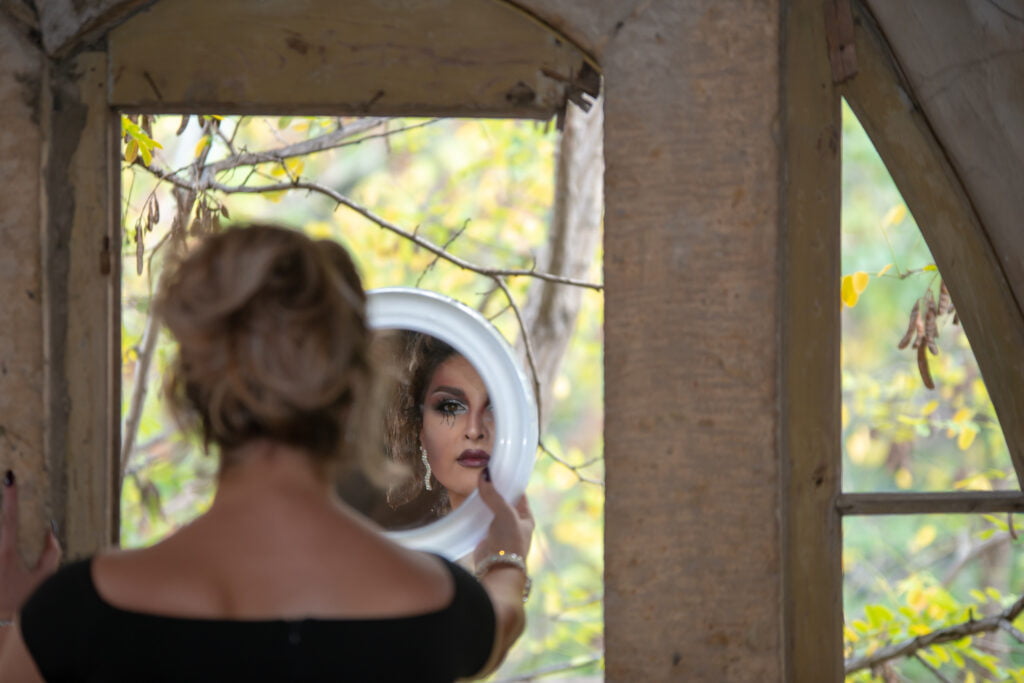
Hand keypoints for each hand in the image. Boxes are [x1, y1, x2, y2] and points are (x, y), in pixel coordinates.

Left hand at [0, 471, 60, 619]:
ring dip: (4, 532)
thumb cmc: (28, 602)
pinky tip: (6, 557)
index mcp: (5, 554)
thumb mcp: (45, 576)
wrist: (10, 626)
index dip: (11, 497)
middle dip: (3, 508)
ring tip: (7, 533)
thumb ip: (51, 551)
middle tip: (6, 484)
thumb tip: (49, 532)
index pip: (9, 519)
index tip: (10, 477)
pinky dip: (2, 547)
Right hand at [473, 467, 533, 566]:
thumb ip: (494, 495)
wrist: (497, 569)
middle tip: (483, 476)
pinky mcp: (486, 538)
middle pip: (504, 502)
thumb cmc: (509, 541)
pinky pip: (481, 521)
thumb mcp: (505, 514)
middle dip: (494, 491)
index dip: (510, 482)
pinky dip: (476, 513)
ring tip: (475, 487)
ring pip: (491, 511)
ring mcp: (500, 531)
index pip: (519, 494)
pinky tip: (470, 504)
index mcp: (526, 518)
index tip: (498, 469)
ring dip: (484, 502)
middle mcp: (514, 524)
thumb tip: (485, 475)